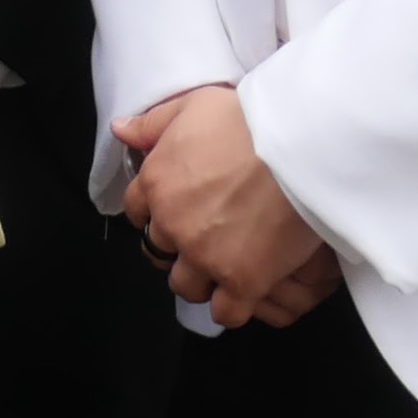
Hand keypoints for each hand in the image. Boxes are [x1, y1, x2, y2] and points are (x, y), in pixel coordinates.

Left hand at [114, 82, 328, 325]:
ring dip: (200, 280)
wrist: (297, 147)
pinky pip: (226, 312)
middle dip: (177, 247)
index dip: (155, 212)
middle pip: (159, 250)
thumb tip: (120, 130)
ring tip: (222, 268)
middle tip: (204, 239)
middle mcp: (173, 223)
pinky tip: (244, 292)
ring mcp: (206, 256)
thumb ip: (151, 124)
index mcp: (156, 182)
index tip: (175, 210)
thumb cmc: (246, 120)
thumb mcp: (191, 106)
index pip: (136, 210)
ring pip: (186, 286)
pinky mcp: (242, 280)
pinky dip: (231, 306)